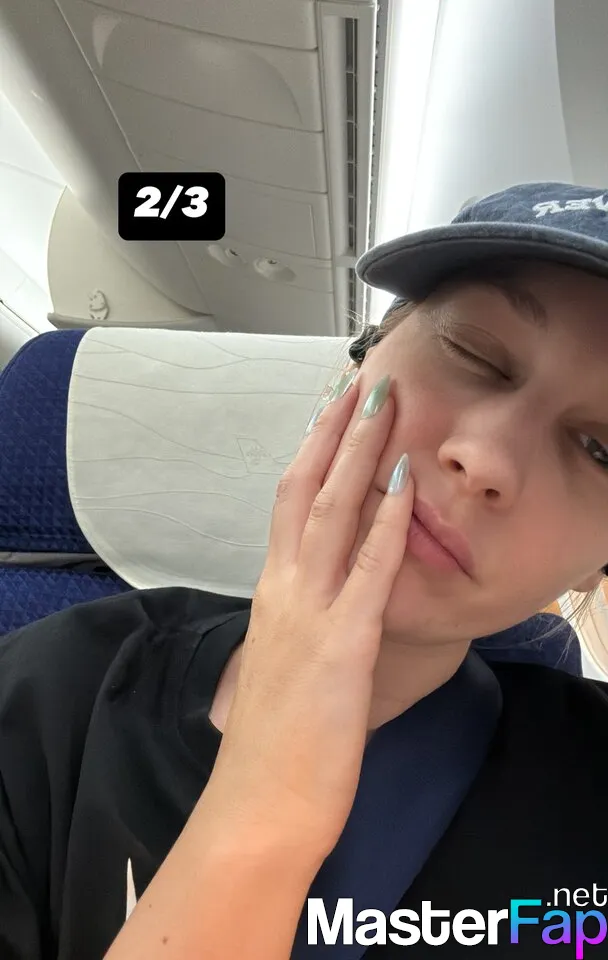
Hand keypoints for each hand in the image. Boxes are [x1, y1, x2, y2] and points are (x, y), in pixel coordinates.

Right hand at [200, 369, 414, 859]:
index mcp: (274, 592)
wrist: (258, 802)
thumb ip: (302, 617)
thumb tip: (322, 593)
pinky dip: (386, 521)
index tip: (332, 412)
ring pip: (332, 512)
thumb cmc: (274, 741)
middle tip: (359, 382)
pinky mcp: (342, 643)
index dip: (312, 451)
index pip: (289, 503)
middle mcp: (285, 588)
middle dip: (334, 431)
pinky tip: (404, 484)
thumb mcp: (284, 660)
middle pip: (305, 489)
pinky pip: (369, 568)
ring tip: (380, 406)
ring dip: (359, 453)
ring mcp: (311, 610)